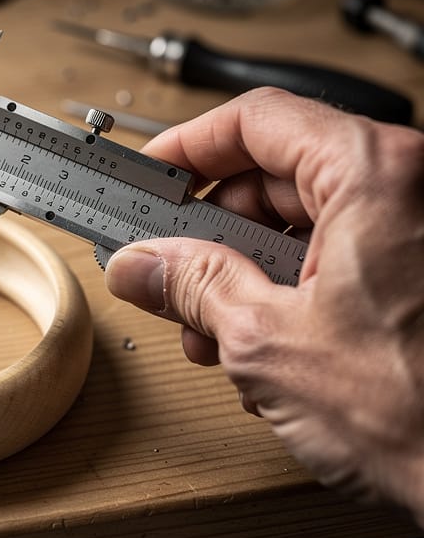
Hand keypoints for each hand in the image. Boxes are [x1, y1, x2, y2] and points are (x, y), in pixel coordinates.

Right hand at [104, 88, 423, 521]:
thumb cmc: (422, 415)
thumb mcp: (269, 340)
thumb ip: (192, 286)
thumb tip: (142, 265)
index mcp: (376, 175)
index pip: (256, 121)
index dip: (187, 149)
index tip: (149, 177)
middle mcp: (407, 190)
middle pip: (275, 178)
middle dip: (210, 235)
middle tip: (164, 269)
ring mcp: (416, 234)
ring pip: (301, 227)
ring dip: (243, 278)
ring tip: (212, 330)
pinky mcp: (417, 276)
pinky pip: (335, 260)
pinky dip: (287, 296)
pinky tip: (261, 350)